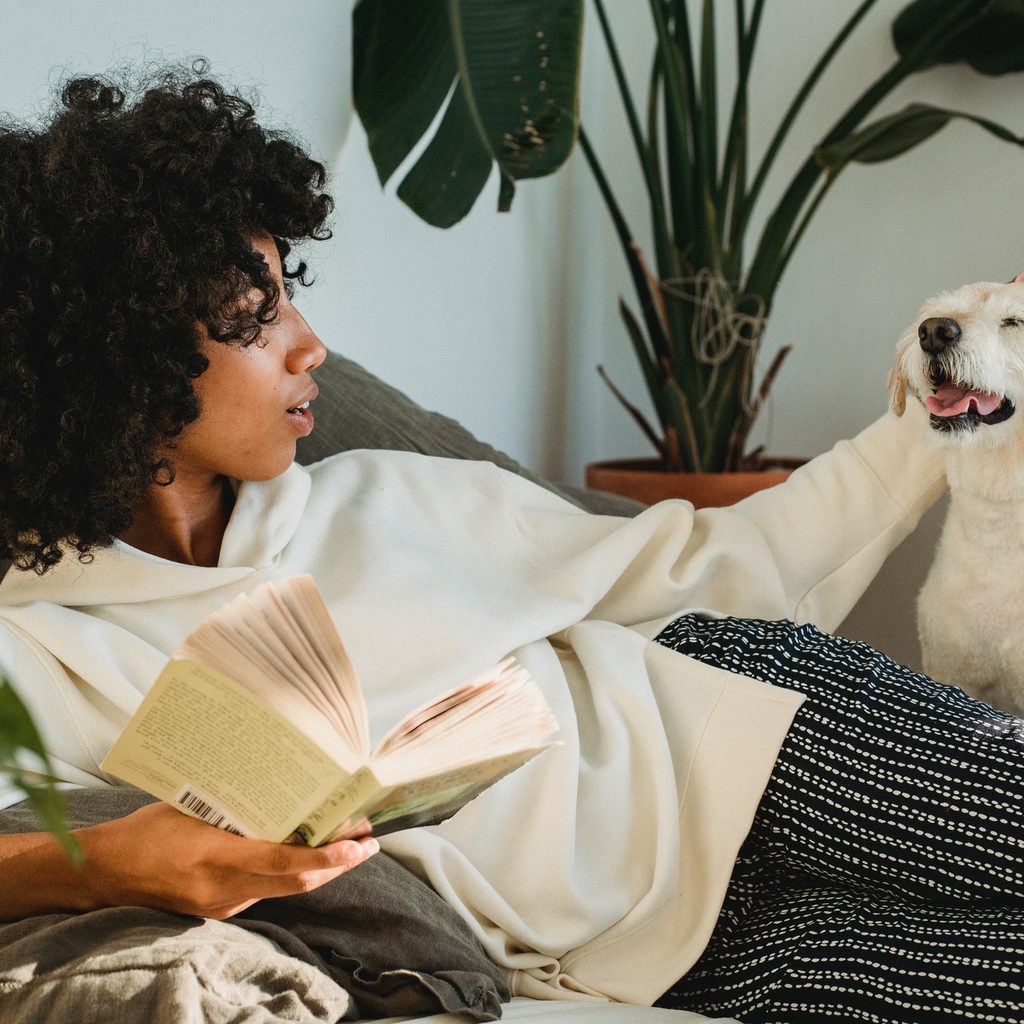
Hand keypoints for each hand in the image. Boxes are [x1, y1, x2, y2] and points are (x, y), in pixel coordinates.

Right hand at [76, 801, 378, 918]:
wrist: (105, 872)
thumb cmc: (147, 828)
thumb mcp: (192, 806)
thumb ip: (236, 808)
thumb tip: (284, 792)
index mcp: (214, 856)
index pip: (282, 860)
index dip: (325, 856)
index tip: (357, 843)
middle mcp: (222, 887)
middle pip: (295, 882)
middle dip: (337, 864)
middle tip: (368, 843)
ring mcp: (220, 903)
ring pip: (285, 890)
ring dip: (319, 870)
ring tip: (349, 847)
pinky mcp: (217, 909)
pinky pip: (266, 892)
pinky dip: (291, 874)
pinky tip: (306, 855)